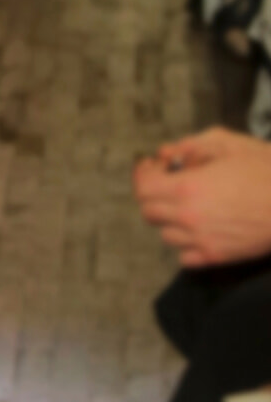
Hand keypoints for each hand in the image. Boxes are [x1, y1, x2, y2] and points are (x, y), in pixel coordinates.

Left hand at [133, 128, 270, 265]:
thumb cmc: (265, 169)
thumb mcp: (227, 143)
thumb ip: (190, 145)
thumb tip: (165, 154)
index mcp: (187, 188)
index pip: (142, 189)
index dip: (144, 176)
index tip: (155, 168)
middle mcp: (188, 217)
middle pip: (149, 212)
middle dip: (155, 196)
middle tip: (171, 184)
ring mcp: (202, 241)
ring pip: (165, 235)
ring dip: (170, 220)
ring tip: (188, 206)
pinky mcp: (217, 258)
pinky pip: (185, 257)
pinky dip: (185, 245)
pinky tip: (200, 229)